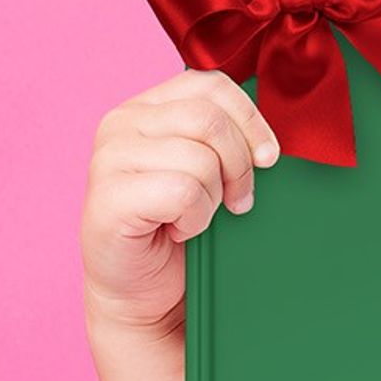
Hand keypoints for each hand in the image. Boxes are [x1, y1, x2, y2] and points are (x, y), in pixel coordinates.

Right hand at [80, 68, 279, 332]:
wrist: (143, 295)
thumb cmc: (178, 230)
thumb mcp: (208, 170)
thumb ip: (225, 139)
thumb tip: (272, 138)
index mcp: (147, 107)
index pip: (212, 85)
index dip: (250, 120)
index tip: (268, 158)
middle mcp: (121, 123)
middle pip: (210, 120)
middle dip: (239, 165)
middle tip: (236, 201)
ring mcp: (109, 159)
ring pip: (199, 159)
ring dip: (212, 198)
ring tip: (195, 218)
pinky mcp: (108, 198)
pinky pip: (182, 192)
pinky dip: (194, 219)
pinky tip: (177, 231)